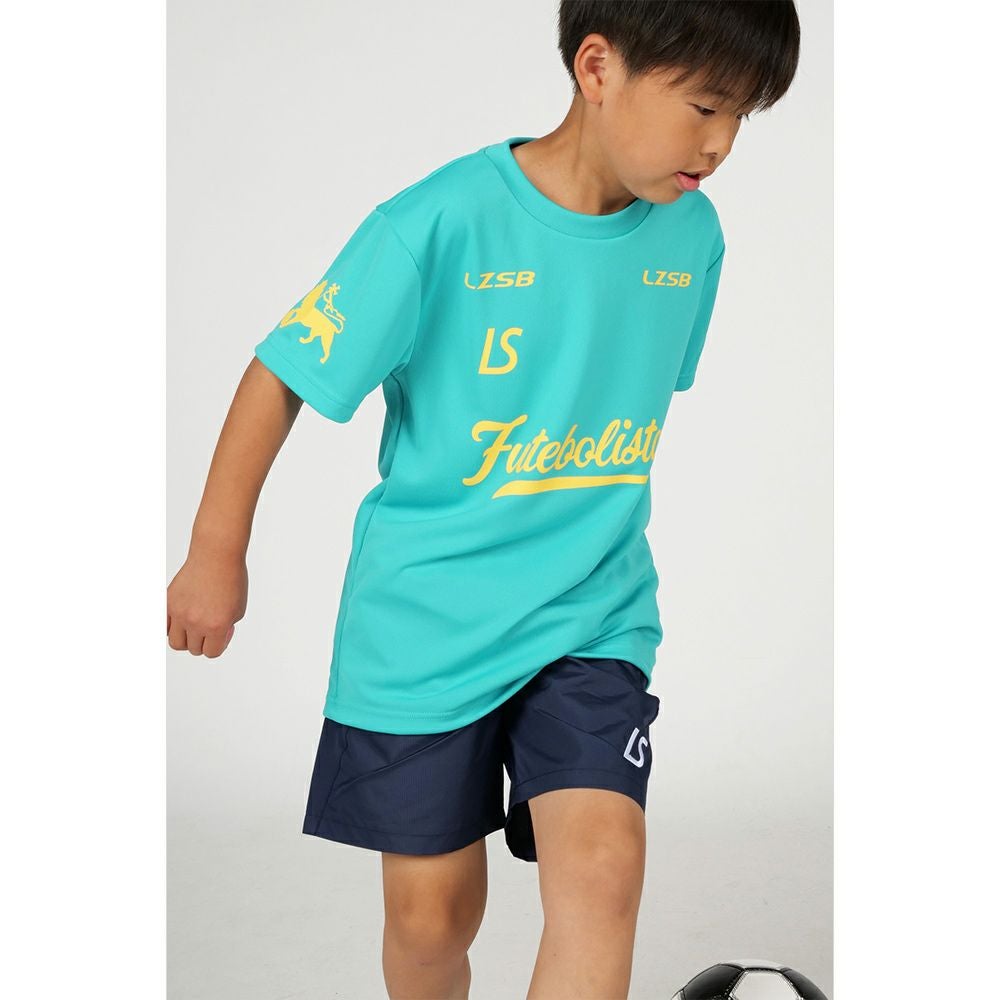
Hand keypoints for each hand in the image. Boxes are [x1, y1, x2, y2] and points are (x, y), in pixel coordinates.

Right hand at [166, 543, 247, 657]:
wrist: (216, 556)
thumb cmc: (231, 580)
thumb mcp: (238, 609)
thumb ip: (225, 629)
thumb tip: (212, 640)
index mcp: (216, 626)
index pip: (212, 653)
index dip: (219, 645)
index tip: (222, 632)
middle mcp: (196, 623)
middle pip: (193, 649)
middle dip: (204, 641)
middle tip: (210, 625)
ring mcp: (180, 613)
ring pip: (176, 643)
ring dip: (186, 639)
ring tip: (195, 626)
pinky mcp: (168, 603)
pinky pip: (164, 627)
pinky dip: (172, 628)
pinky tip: (182, 619)